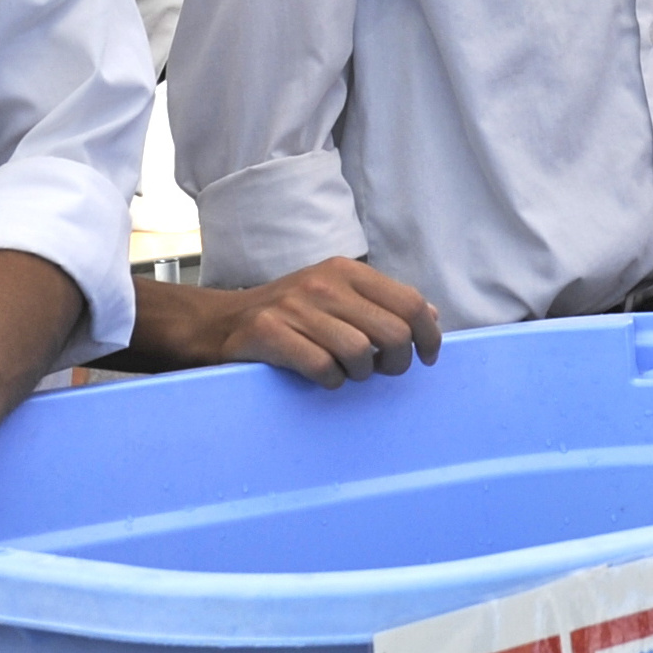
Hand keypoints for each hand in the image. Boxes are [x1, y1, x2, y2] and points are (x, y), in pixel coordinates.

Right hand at [195, 260, 444, 387]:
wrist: (222, 323)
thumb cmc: (290, 314)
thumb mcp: (337, 295)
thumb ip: (382, 303)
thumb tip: (431, 315)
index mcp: (348, 271)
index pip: (410, 302)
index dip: (428, 336)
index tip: (427, 357)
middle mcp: (325, 283)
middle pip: (393, 333)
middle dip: (396, 363)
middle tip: (382, 371)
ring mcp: (296, 307)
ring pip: (360, 354)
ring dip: (359, 374)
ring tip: (347, 372)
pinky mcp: (271, 333)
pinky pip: (323, 369)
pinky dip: (330, 381)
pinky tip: (322, 376)